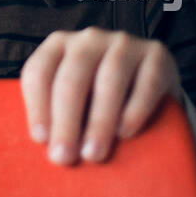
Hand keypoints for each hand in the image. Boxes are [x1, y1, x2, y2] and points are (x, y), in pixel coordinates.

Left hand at [19, 27, 182, 164]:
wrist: (151, 93)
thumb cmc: (99, 103)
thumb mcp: (73, 102)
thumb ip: (55, 116)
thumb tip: (47, 151)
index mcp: (59, 46)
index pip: (39, 71)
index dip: (37, 105)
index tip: (40, 140)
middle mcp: (90, 39)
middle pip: (72, 76)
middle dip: (65, 120)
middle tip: (64, 157)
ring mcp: (125, 44)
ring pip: (109, 77)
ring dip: (99, 119)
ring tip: (93, 154)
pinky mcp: (158, 55)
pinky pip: (147, 81)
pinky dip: (135, 109)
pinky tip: (125, 133)